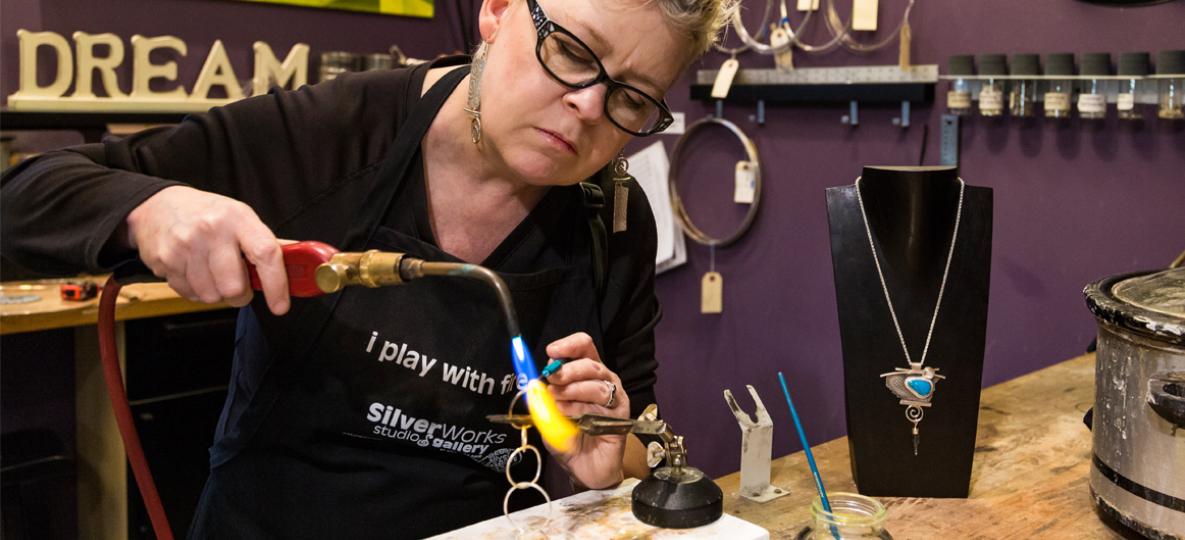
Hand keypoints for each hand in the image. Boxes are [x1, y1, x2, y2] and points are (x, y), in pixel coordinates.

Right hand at [126, 185, 289, 314]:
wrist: (159, 206)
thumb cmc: (209, 215)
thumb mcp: (242, 219)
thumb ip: (267, 245)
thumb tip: (303, 264)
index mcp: (239, 219)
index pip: (265, 254)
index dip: (277, 285)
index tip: (280, 305)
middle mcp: (212, 230)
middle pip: (234, 287)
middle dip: (240, 294)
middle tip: (237, 283)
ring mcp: (186, 245)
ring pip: (212, 295)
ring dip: (216, 293)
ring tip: (213, 274)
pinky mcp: (165, 260)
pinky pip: (189, 294)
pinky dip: (196, 291)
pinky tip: (195, 272)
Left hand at [543, 332, 629, 488]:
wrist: (584, 469)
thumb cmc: (569, 440)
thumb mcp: (549, 417)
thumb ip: (544, 399)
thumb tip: (536, 382)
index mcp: (586, 375)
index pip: (584, 347)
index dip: (569, 345)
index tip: (552, 351)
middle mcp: (603, 381)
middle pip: (589, 362)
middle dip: (567, 368)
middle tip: (551, 378)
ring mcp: (614, 397)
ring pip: (596, 381)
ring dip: (572, 388)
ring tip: (556, 399)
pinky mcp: (620, 413)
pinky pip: (602, 402)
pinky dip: (580, 405)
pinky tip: (567, 412)